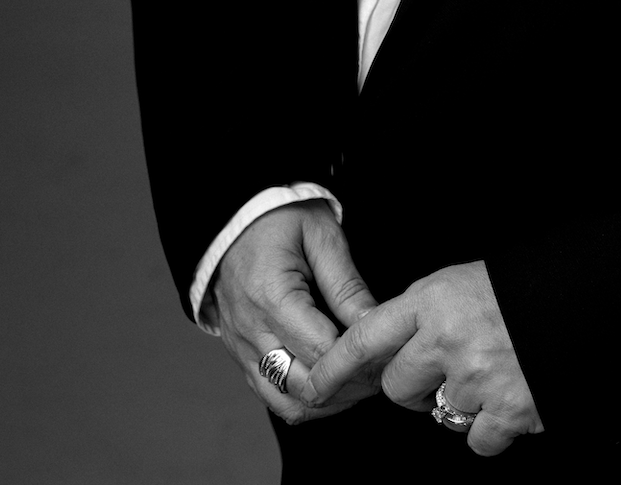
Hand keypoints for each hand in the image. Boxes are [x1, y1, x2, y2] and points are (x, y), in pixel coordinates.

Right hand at [206, 198, 378, 425]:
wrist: (232, 219)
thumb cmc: (279, 218)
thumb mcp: (321, 236)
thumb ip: (347, 285)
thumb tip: (374, 324)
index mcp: (271, 297)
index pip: (322, 351)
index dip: (359, 359)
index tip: (388, 352)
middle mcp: (251, 330)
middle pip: (304, 385)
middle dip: (348, 386)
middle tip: (382, 372)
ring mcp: (241, 347)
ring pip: (285, 401)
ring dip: (326, 401)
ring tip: (360, 383)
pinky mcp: (240, 354)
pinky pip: (270, 394)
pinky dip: (302, 399)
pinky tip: (330, 384)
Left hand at [302, 260, 543, 454]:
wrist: (587, 298)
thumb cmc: (523, 289)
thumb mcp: (463, 282)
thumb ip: (424, 313)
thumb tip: (389, 350)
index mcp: (434, 299)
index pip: (366, 336)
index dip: (336, 365)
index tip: (314, 386)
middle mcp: (448, 340)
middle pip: (397, 388)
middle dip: (416, 387)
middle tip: (449, 369)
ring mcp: (477, 379)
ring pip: (439, 416)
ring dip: (462, 404)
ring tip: (494, 372)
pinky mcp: (507, 413)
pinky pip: (477, 443)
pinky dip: (493, 429)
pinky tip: (511, 397)